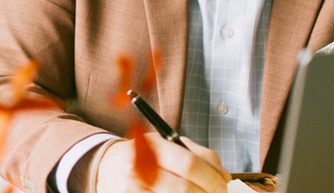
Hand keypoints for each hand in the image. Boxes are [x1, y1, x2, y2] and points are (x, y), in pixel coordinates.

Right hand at [94, 133, 231, 192]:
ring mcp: (132, 191)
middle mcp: (139, 170)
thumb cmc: (147, 155)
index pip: (189, 164)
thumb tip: (224, 177)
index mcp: (152, 147)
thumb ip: (199, 155)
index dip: (212, 178)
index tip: (224, 185)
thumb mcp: (170, 144)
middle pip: (184, 188)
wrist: (109, 168)